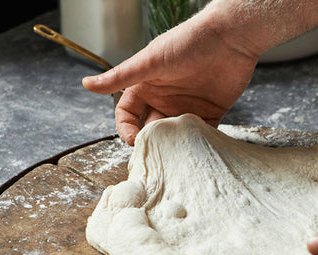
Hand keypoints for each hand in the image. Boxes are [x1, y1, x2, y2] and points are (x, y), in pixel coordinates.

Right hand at [82, 13, 258, 144]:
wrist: (230, 38)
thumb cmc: (188, 42)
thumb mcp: (150, 61)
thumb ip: (121, 77)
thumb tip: (87, 84)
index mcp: (147, 86)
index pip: (128, 113)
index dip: (126, 129)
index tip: (133, 141)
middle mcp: (165, 98)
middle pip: (151, 128)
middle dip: (151, 143)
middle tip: (156, 153)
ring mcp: (187, 107)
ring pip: (175, 135)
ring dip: (174, 145)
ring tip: (176, 153)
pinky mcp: (211, 113)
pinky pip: (201, 135)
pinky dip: (198, 143)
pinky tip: (196, 147)